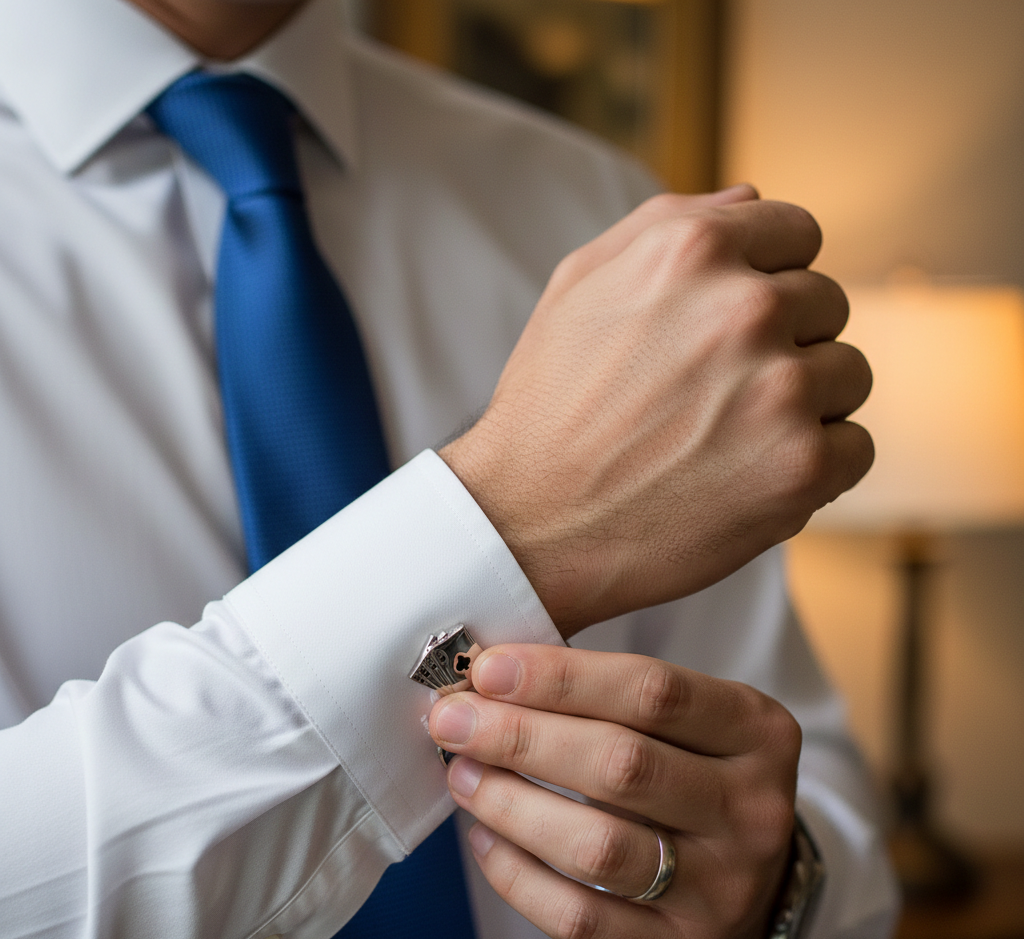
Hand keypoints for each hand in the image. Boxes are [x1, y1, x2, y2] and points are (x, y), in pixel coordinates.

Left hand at [430, 644, 799, 938]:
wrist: (747, 872)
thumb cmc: (694, 772)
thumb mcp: (687, 721)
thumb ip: (609, 695)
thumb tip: (492, 677)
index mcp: (757, 732)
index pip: (653, 690)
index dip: (560, 677)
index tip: (488, 668)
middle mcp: (752, 809)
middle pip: (622, 765)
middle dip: (522, 737)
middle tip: (454, 719)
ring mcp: (722, 886)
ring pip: (598, 846)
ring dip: (512, 804)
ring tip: (463, 774)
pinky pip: (581, 918)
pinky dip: (518, 874)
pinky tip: (485, 835)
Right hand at [441, 187, 871, 637]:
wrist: (527, 523)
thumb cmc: (550, 406)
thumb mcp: (579, 285)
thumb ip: (666, 224)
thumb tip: (753, 198)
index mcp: (692, 250)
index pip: (798, 233)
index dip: (771, 277)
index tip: (737, 323)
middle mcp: (745, 308)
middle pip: (828, 304)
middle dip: (785, 342)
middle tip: (717, 391)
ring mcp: (780, 389)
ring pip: (848, 375)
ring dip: (803, 405)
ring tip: (729, 436)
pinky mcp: (801, 468)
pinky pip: (855, 447)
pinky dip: (814, 466)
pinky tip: (749, 477)